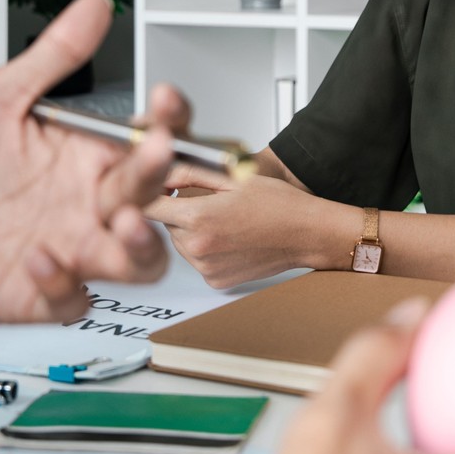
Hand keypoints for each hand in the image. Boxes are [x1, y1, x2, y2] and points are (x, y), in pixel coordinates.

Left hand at [0, 0, 183, 329]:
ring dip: (142, 243)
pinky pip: (74, 297)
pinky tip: (33, 258)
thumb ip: (53, 55)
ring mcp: (74, 250)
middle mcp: (89, 204)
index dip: (170, 120)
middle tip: (156, 150)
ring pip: (141, 258)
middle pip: (152, 192)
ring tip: (125, 223)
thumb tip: (93, 7)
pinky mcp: (48, 293)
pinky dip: (61, 283)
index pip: (150, 137)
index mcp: (87, 156)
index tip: (165, 99)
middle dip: (160, 171)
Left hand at [148, 163, 349, 288]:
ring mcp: (206, 268)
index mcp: (199, 217)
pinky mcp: (215, 281)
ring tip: (224, 220)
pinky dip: (206, 249)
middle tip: (209, 202)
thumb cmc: (277, 203)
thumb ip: (189, 172)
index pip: (148, 207)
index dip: (151, 194)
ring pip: (180, 244)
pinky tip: (229, 237)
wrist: (306, 233)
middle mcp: (198, 248)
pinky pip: (196, 261)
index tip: (159, 189)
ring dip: (191, 231)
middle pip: (165, 225)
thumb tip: (161, 172)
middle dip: (178, 212)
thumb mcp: (232, 176)